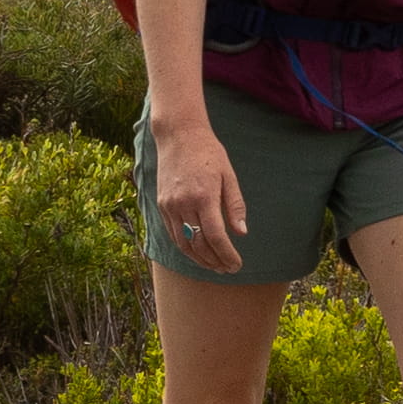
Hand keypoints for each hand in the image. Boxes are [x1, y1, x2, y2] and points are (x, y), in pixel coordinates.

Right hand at [147, 111, 247, 275]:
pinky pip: (172, 233)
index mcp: (204, 196)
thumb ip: (235, 205)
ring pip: (183, 243)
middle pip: (198, 244)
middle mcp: (183, 203)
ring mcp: (169, 205)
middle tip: (228, 269)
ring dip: (199, 259)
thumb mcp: (229, 175)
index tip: (236, 264)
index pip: (215, 236)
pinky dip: (185, 247)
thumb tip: (241, 233)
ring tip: (214, 266)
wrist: (178, 135)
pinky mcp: (161, 204)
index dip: (227, 254)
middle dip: (214, 261)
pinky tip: (197, 252)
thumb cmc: (209, 152)